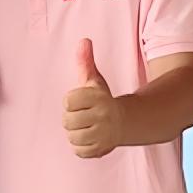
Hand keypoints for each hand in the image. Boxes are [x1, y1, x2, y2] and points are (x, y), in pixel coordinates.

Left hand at [63, 38, 124, 158]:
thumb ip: (86, 61)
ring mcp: (103, 134)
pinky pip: (79, 151)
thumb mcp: (94, 79)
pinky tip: (89, 137)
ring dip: (75, 133)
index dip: (71, 102)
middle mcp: (102, 116)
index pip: (67, 101)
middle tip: (83, 116)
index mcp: (98, 97)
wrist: (126, 121)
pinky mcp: (102, 149)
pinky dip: (80, 147)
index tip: (81, 101)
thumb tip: (84, 40)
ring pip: (72, 137)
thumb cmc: (102, 99)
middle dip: (72, 119)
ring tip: (86, 127)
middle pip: (67, 121)